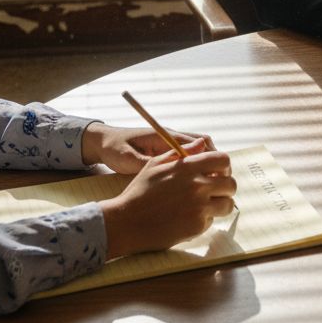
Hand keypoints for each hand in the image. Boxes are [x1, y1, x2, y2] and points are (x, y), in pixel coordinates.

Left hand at [81, 122, 215, 172]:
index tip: (215, 175)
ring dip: (206, 165)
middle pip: (204, 145)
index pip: (198, 142)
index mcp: (165, 136)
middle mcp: (171, 138)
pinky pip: (188, 157)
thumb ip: (153, 161)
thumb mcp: (130, 159)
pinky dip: (196, 168)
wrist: (102, 143)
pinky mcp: (166, 153)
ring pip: (198, 151)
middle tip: (219, 182)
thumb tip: (179, 165)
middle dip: (214, 162)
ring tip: (211, 186)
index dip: (211, 157)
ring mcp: (169, 145)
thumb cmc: (115, 149)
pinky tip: (196, 184)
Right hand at [98, 142, 236, 256]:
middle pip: (231, 184)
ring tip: (206, 206)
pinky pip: (212, 220)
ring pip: (227, 204)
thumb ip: (181, 152)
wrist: (126, 222)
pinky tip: (188, 218)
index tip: (217, 174)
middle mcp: (197, 185)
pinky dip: (204, 220)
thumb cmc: (139, 192)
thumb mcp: (155, 164)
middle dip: (226, 188)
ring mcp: (199, 207)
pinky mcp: (196, 226)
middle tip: (215, 192)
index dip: (224, 167)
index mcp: (188, 167)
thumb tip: (202, 145)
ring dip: (220, 205)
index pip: (223, 160)